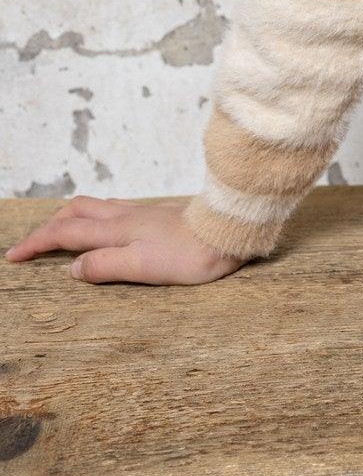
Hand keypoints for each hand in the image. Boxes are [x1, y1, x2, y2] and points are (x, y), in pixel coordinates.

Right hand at [3, 194, 247, 284]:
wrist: (229, 229)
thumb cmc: (190, 253)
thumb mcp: (143, 268)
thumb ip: (105, 266)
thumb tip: (71, 268)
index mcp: (116, 230)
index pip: (66, 234)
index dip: (37, 244)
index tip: (14, 256)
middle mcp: (125, 216)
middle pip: (76, 212)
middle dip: (48, 226)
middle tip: (30, 244)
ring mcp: (142, 213)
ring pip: (95, 207)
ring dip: (70, 218)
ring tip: (58, 230)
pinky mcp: (158, 215)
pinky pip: (114, 210)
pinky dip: (94, 216)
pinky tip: (103, 225)